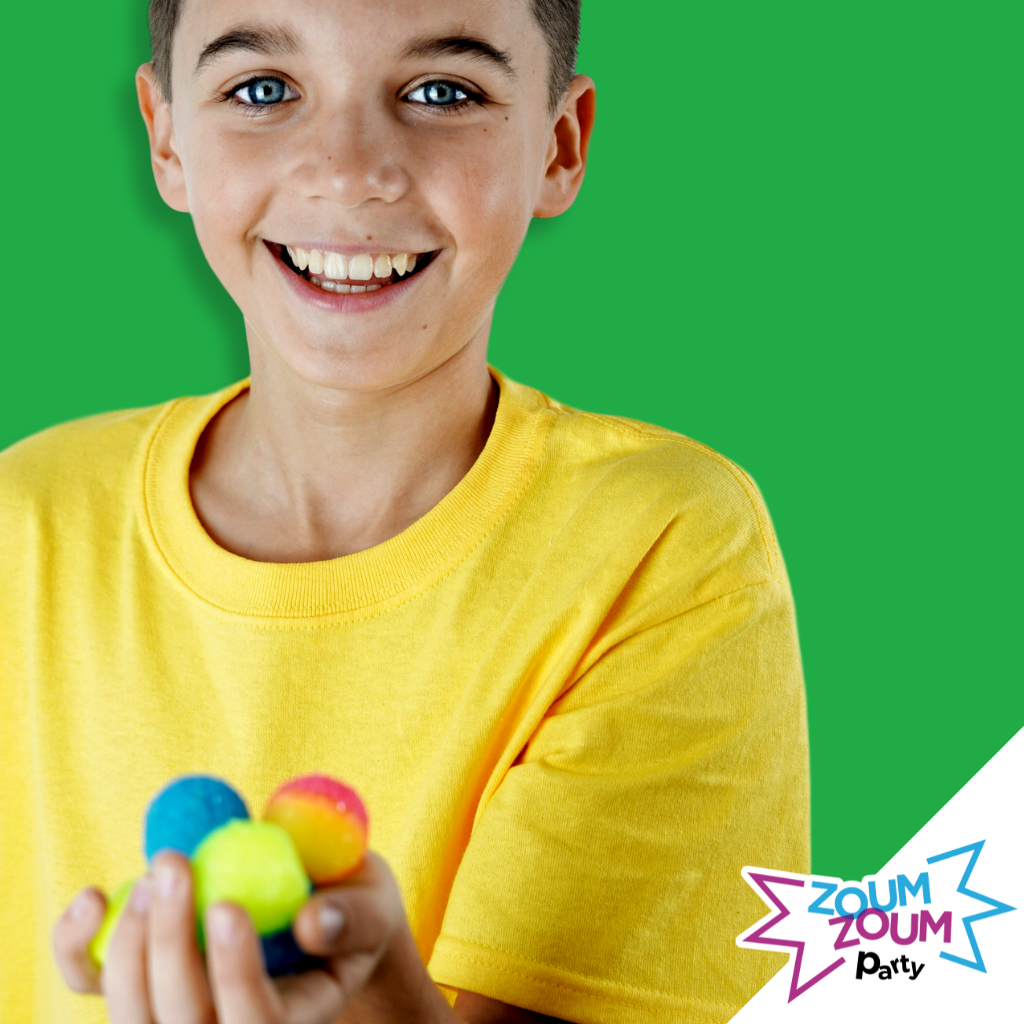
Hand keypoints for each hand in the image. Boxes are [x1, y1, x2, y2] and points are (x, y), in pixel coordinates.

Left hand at [52, 848, 450, 1022]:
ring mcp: (174, 1012)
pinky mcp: (138, 981)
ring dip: (131, 940)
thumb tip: (312, 924)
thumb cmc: (351, 905)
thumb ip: (355, 915)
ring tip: (161, 866)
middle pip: (183, 1021)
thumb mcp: (373, 904)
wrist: (314, 903)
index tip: (226, 904)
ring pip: (131, 1013)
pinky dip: (79, 944)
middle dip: (169, 942)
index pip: (256, 1022)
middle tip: (174, 863)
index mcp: (292, 1018)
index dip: (234, 973)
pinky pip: (92, 980)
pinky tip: (96, 898)